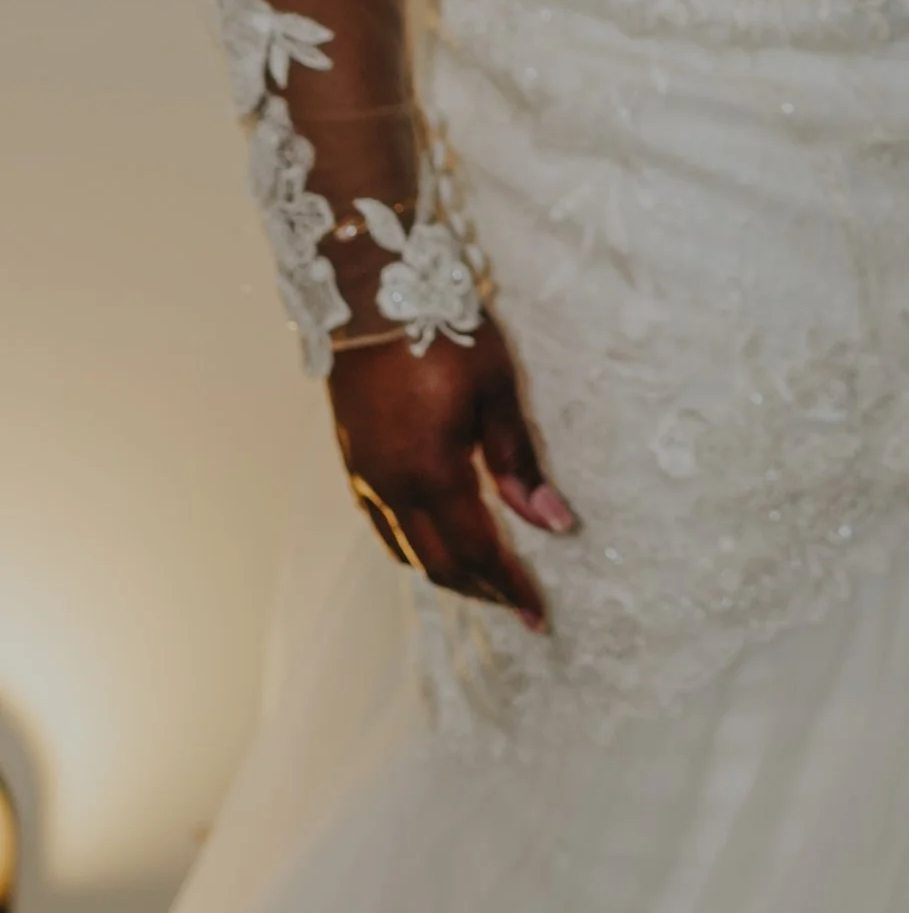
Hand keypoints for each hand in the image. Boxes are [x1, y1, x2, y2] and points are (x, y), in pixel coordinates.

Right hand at [331, 313, 575, 626]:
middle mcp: (391, 489)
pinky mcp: (353, 464)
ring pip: (407, 551)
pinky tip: (437, 539)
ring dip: (448, 572)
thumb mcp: (495, 389)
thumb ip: (517, 460)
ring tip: (486, 580)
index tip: (540, 615)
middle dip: (482, 590)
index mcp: (430, 474)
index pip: (477, 551)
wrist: (367, 297)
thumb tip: (551, 521)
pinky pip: (386, 527)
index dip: (510, 586)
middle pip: (438, 564)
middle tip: (520, 605)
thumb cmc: (441, 332)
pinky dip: (417, 547)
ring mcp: (366, 479)